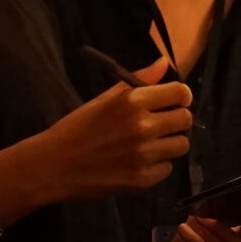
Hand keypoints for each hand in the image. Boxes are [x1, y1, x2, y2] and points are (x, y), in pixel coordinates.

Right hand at [0, 80, 193, 207]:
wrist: (54, 165)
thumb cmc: (77, 128)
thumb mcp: (104, 98)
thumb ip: (138, 79)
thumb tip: (164, 62)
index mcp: (132, 101)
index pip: (181, 93)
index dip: (181, 97)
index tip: (174, 102)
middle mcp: (142, 126)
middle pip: (185, 120)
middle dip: (177, 119)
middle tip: (161, 124)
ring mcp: (143, 155)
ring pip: (181, 145)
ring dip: (170, 143)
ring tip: (150, 144)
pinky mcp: (142, 179)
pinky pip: (167, 168)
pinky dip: (157, 165)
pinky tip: (138, 161)